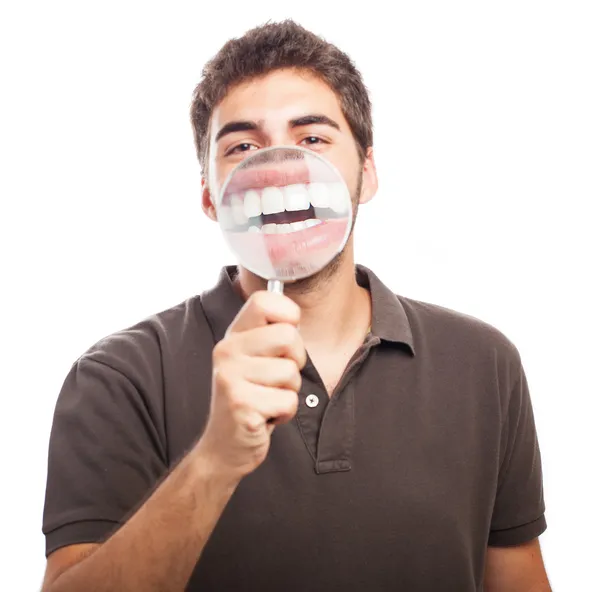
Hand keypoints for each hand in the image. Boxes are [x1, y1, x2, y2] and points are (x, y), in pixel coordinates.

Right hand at [196, 290, 305, 483]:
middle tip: (278, 378)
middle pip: (288, 335)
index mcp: (233, 336)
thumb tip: (294, 315)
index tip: (286, 336)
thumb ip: (269, 336)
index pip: (264, 300)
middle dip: (296, 361)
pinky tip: (265, 416)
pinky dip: (285, 413)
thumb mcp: (253, 361)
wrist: (224, 447)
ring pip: (291, 372)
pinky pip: (288, 401)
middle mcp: (227, 352)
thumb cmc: (249, 399)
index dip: (288, 314)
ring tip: (268, 399)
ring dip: (289, 392)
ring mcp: (231, 377)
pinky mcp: (241, 404)